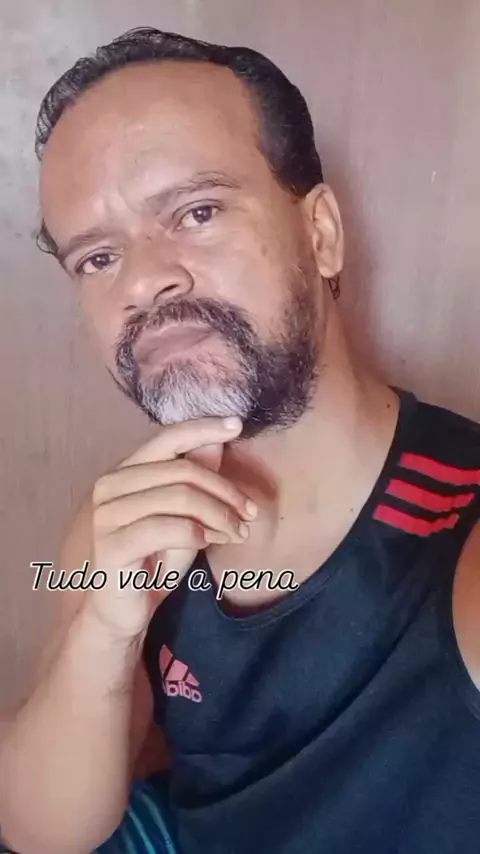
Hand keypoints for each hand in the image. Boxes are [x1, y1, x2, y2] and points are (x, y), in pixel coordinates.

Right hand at [85, 416, 254, 636]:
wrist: (125, 611)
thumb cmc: (155, 559)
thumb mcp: (186, 515)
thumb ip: (197, 479)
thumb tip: (217, 440)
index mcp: (125, 471)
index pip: (166, 437)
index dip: (203, 428)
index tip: (236, 424)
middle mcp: (110, 486)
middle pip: (182, 470)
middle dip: (225, 490)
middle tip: (250, 513)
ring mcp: (107, 515)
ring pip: (180, 498)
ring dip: (219, 514)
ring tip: (237, 532)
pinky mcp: (112, 546)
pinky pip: (169, 528)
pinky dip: (198, 533)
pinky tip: (209, 542)